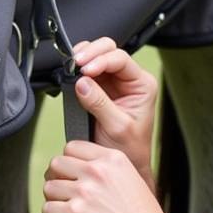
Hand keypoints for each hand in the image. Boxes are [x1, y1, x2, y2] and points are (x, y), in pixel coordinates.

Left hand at [42, 139, 174, 212]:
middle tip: (64, 196)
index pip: (73, 146)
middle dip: (56, 180)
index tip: (72, 178)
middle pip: (56, 163)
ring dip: (53, 201)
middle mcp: (98, 171)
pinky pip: (48, 209)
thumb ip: (105, 170)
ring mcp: (85, 192)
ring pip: (49, 187)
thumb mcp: (131, 181)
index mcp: (113, 159)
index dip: (68, 163)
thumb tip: (74, 168)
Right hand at [71, 38, 157, 182]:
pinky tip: (70, 72)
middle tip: (75, 63)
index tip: (85, 71)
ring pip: (96, 55)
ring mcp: (112, 83)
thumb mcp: (117, 127)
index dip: (101, 61)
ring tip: (71, 66)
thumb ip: (99, 104)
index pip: (121, 60)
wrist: (123, 163)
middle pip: (109, 49)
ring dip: (82, 57)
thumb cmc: (129, 148)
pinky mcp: (98, 89)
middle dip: (91, 52)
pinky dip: (76, 68)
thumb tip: (82, 83)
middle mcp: (129, 80)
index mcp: (142, 85)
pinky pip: (86, 70)